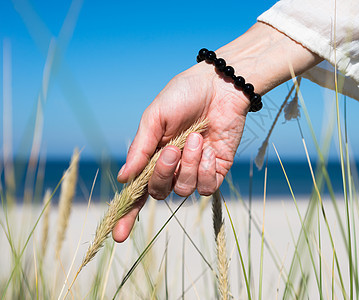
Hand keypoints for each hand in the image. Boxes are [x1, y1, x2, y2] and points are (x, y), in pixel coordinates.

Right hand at [112, 63, 249, 241]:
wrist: (220, 86)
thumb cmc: (183, 96)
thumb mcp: (155, 118)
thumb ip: (141, 149)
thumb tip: (124, 179)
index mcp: (153, 155)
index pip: (138, 191)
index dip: (128, 214)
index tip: (118, 236)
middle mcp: (173, 167)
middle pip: (159, 192)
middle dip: (164, 173)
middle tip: (173, 148)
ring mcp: (194, 170)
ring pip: (184, 190)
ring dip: (189, 166)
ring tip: (196, 139)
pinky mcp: (216, 170)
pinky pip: (206, 187)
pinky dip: (205, 168)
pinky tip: (209, 148)